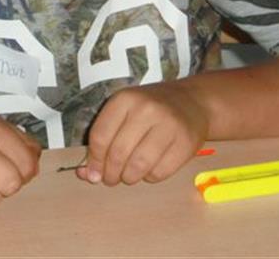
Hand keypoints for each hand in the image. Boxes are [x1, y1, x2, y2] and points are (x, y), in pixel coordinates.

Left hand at [76, 80, 207, 185]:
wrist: (192, 102)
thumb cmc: (150, 110)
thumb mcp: (124, 113)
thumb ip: (103, 140)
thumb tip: (86, 175)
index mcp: (126, 99)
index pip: (100, 136)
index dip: (94, 160)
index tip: (93, 172)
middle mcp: (147, 109)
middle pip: (118, 153)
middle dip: (110, 174)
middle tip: (111, 178)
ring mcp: (169, 125)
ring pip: (138, 166)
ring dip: (129, 178)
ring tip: (129, 175)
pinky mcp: (186, 143)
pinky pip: (160, 173)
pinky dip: (150, 177)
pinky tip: (150, 168)